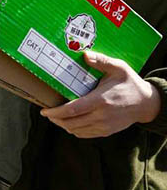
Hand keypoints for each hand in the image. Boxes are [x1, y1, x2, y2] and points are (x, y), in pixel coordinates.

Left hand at [41, 51, 160, 137]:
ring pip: (76, 130)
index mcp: (101, 100)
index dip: (55, 112)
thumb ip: (102, 61)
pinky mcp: (106, 131)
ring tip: (56, 117)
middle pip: (71, 123)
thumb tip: (84, 54)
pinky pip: (85, 134)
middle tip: (47, 113)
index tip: (44, 110)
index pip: (72, 110)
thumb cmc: (130, 83)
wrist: (146, 104)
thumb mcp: (119, 68)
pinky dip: (74, 130)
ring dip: (63, 125)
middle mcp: (101, 116)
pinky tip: (69, 122)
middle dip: (55, 119)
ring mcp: (104, 126)